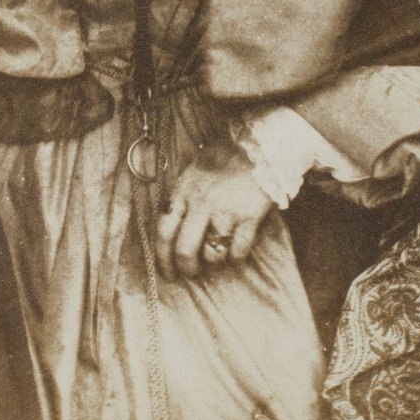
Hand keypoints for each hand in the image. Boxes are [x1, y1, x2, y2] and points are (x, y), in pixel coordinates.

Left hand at [155, 146, 273, 279]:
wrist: (257, 146)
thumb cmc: (222, 159)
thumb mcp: (193, 173)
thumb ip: (181, 199)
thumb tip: (170, 232)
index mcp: (183, 192)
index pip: (163, 233)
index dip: (162, 259)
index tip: (167, 273)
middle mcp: (201, 204)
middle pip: (185, 250)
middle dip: (187, 269)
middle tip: (192, 273)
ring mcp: (226, 211)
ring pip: (212, 255)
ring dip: (213, 262)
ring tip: (217, 257)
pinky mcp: (249, 217)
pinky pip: (238, 252)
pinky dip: (236, 258)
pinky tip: (236, 251)